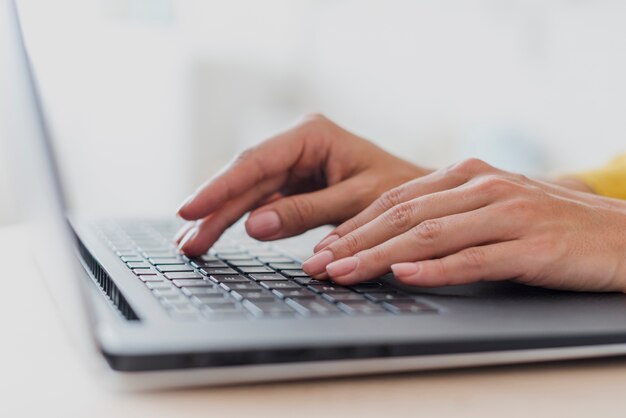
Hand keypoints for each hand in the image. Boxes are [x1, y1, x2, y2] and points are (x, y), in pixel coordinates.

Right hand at [175, 114, 430, 255]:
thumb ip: (306, 211)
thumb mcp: (356, 200)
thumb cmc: (401, 190)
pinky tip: (215, 233)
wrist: (422, 197)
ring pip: (248, 192)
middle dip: (213, 210)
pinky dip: (239, 220)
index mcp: (312, 135)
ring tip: (191, 244)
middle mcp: (297, 145)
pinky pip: (261, 203)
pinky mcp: (295, 184)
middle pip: (245, 179)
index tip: (190, 210)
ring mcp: (294, 165)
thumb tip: (254, 225)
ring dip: (219, 217)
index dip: (220, 188)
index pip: (256, 162)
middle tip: (185, 241)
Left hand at [303, 158, 625, 291]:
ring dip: (380, 256)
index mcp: (468, 175)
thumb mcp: (491, 207)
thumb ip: (447, 214)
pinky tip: (405, 276)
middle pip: (403, 214)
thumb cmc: (550, 224)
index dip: (355, 224)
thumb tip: (394, 242)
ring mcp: (508, 214)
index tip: (323, 247)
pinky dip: (436, 268)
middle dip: (354, 241)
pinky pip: (475, 258)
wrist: (620, 234)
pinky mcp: (532, 245)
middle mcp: (482, 187)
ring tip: (345, 273)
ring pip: (430, 235)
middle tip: (318, 264)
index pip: (396, 199)